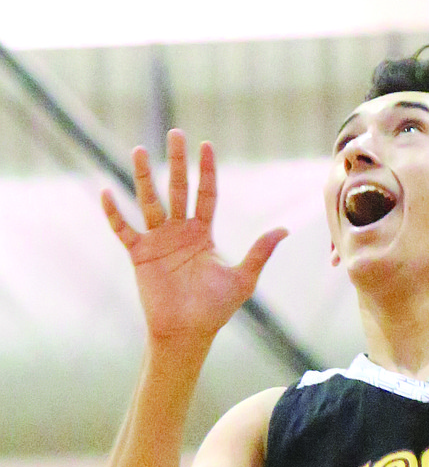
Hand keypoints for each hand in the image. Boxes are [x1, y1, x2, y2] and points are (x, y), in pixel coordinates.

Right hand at [101, 129, 286, 357]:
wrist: (188, 333)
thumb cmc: (215, 309)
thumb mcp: (242, 278)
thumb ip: (260, 252)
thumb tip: (284, 230)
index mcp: (203, 233)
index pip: (206, 194)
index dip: (206, 171)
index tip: (206, 146)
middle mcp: (179, 231)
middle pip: (178, 189)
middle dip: (177, 162)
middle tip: (176, 134)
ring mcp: (158, 241)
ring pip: (149, 201)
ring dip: (144, 177)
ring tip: (139, 150)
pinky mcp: (140, 255)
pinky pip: (124, 230)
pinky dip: (114, 214)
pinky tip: (106, 193)